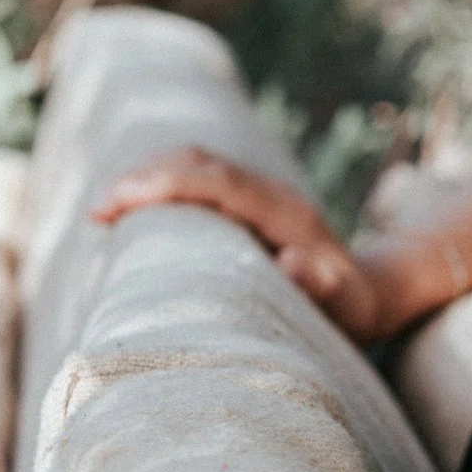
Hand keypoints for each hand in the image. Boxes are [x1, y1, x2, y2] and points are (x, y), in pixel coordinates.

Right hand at [92, 147, 395, 341]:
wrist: (373, 292)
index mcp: (288, 214)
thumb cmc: (354, 310)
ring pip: (197, 162)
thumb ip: (324, 287)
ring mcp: (261, 192)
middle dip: (145, 177)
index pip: (220, 182)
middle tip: (98, 211)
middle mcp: (273, 194)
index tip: (119, 201)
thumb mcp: (347, 308)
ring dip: (149, 176)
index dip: (168, 184)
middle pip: (202, 161)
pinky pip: (199, 177)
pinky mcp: (249, 199)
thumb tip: (294, 261)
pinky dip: (162, 183)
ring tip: (104, 210)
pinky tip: (132, 209)